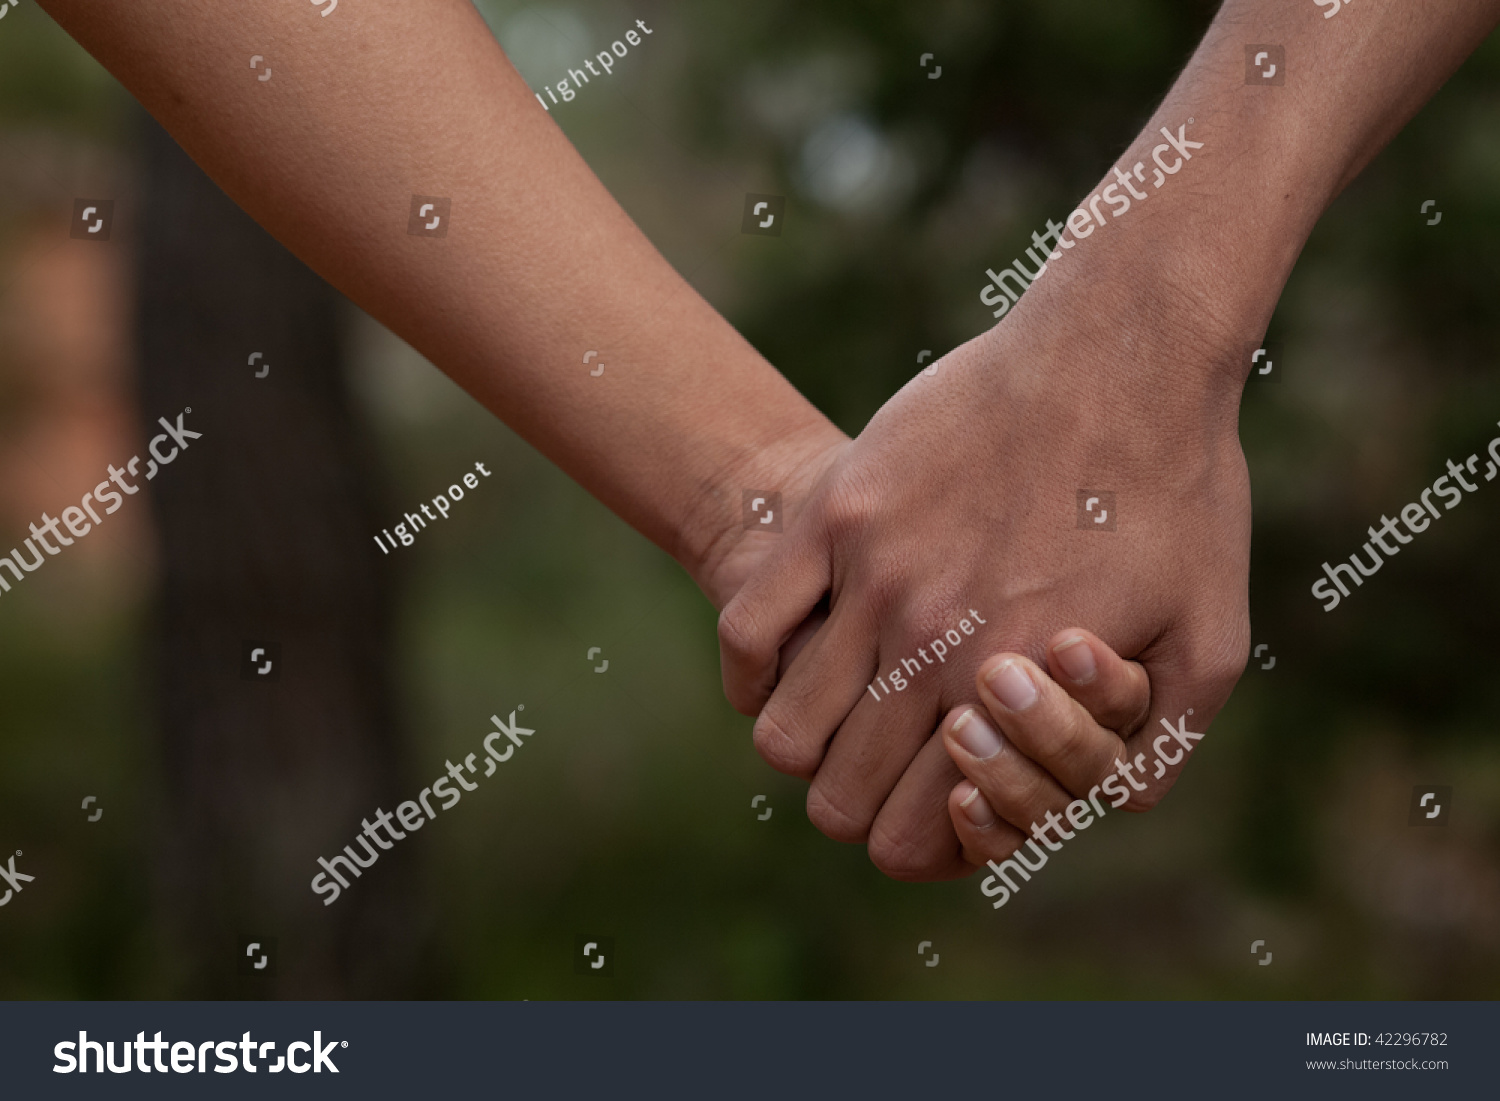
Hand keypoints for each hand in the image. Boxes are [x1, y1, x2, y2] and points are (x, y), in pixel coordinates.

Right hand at [718, 261, 1252, 880]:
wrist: (1121, 352)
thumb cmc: (1176, 492)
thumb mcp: (1212, 638)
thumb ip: (1156, 744)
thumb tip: (1103, 811)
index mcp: (1015, 693)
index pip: (912, 837)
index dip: (911, 844)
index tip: (924, 810)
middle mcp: (931, 645)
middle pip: (836, 797)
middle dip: (855, 803)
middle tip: (880, 769)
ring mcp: (873, 576)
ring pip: (784, 728)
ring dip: (802, 743)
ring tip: (837, 714)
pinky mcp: (837, 510)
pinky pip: (748, 625)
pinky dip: (754, 668)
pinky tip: (788, 660)